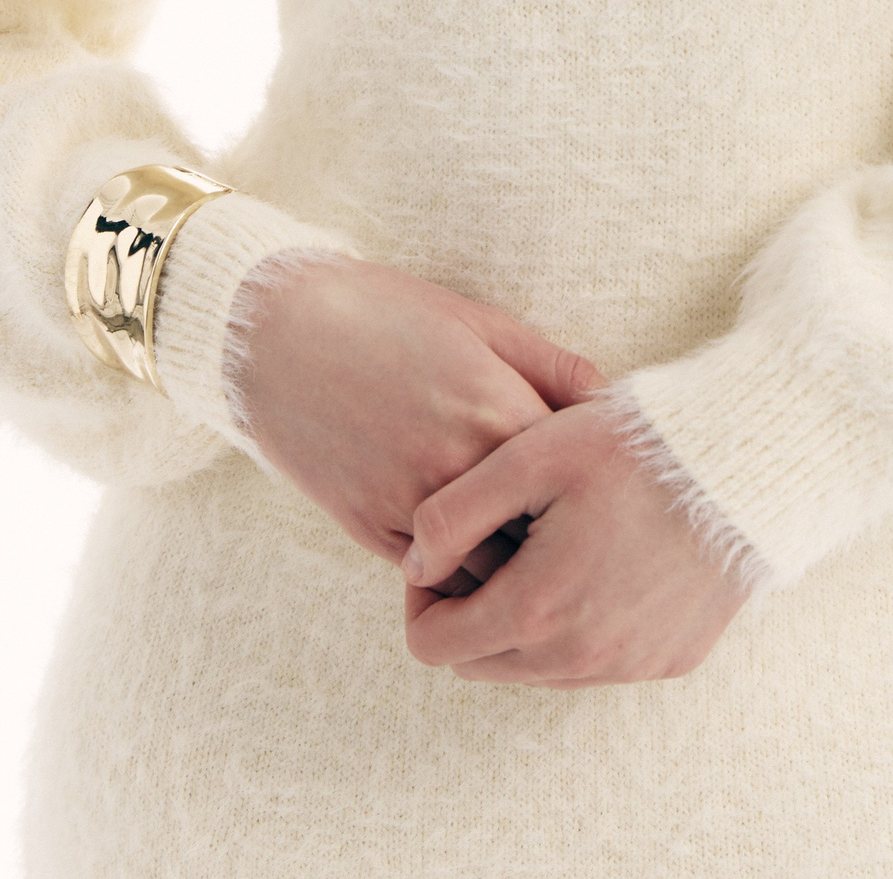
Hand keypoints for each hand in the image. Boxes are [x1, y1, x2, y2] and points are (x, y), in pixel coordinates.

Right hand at [234, 256, 604, 589]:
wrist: (276, 333)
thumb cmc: (388, 316)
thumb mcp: (480, 323)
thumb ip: (554, 367)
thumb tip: (615, 404)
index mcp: (498, 410)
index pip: (578, 482)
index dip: (598, 492)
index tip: (609, 495)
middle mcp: (459, 466)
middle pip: (540, 539)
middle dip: (564, 545)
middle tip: (586, 545)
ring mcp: (411, 504)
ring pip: (488, 575)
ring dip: (513, 574)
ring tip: (538, 565)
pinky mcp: (370, 528)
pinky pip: (433, 576)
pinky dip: (459, 574)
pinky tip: (475, 557)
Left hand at [400, 396, 754, 684]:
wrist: (748, 463)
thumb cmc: (634, 447)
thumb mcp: (530, 455)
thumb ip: (454, 513)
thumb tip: (413, 566)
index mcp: (537, 610)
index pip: (433, 645)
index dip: (421, 598)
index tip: (442, 549)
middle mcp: (582, 658)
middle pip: (481, 664)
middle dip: (468, 612)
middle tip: (491, 542)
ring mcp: (630, 665)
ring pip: (538, 668)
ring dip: (525, 620)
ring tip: (547, 543)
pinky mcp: (669, 660)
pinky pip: (598, 662)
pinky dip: (582, 624)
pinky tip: (599, 558)